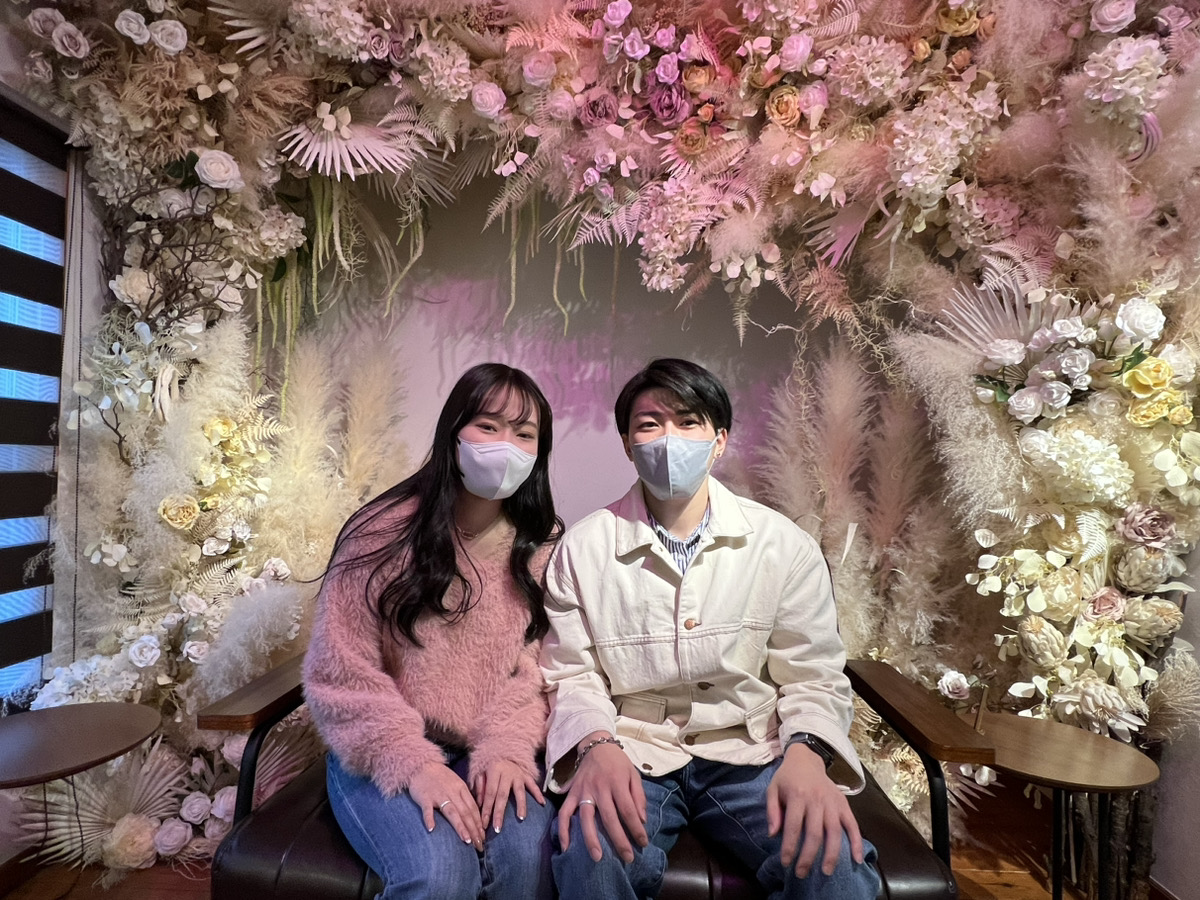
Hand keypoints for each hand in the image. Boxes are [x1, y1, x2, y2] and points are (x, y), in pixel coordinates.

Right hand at [408, 762, 484, 849]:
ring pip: (452, 812)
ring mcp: (438, 795)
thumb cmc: (439, 776)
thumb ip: (464, 797)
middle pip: (465, 813)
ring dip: (460, 827)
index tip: (483, 838)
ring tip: (466, 840)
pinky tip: (432, 829)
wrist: (421, 764)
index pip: (473, 809)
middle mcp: (452, 792)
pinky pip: (427, 809)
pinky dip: (429, 819)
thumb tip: (474, 814)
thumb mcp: (456, 782)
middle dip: (474, 830)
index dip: (479, 824)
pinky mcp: (424, 797)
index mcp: (461, 788)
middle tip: (479, 845)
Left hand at [471, 759, 545, 832]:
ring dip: (520, 805)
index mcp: (494, 770)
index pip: (490, 793)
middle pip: (503, 795)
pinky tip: (542, 803)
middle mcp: (507, 773)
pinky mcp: (527, 775)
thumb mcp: (480, 771)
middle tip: (497, 828)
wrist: (504, 747)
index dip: (486, 809)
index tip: (484, 823)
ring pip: (519, 791)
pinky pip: (533, 785)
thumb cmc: (490, 764)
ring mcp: (519, 774)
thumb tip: (480, 804)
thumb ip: (479, 786)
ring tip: (521, 818)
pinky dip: (538, 793)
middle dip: (499, 813)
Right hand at [557, 732, 647, 863]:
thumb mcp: (633, 774)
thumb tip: (641, 821)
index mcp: (617, 782)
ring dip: (591, 839)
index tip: (643, 843)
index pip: (628, 810)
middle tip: (627, 858)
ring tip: (597, 857)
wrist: (595, 744)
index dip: (636, 828)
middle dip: (619, 840)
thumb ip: (638, 797)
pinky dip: (562, 830)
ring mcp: (583, 791)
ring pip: (585, 818)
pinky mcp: (571, 793)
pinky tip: (566, 846)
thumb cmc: (617, 762)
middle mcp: (599, 788)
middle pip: (609, 818)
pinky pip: (564, 813)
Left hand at [767, 743, 864, 877]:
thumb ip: (772, 811)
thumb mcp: (772, 789)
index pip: (793, 827)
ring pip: (834, 832)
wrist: (806, 759)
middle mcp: (817, 800)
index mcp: (797, 796)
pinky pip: (853, 825)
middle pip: (814, 833)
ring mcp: (832, 803)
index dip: (789, 847)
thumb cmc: (787, 778)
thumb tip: (772, 835)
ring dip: (831, 854)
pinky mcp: (844, 804)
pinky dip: (857, 842)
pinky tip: (856, 859)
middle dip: (808, 856)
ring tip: (826, 872)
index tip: (785, 863)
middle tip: (802, 873)